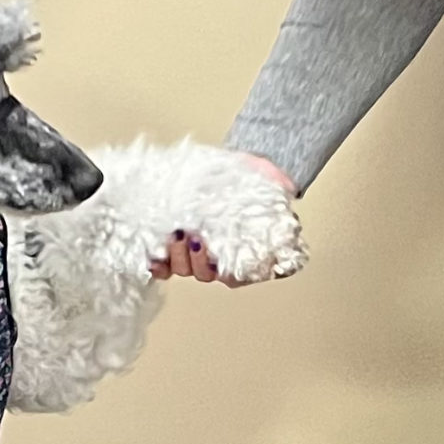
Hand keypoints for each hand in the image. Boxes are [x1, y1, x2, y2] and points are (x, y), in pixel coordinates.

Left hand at [150, 152, 297, 283]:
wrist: (213, 168)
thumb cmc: (240, 176)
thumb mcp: (261, 173)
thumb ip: (276, 181)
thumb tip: (288, 188)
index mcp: (244, 250)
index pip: (240, 275)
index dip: (231, 272)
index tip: (225, 260)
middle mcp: (218, 258)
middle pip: (208, 274)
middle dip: (200, 261)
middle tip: (196, 239)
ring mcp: (192, 255)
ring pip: (185, 270)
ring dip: (178, 257)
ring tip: (176, 235)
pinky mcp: (169, 248)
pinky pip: (162, 267)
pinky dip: (157, 264)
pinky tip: (155, 254)